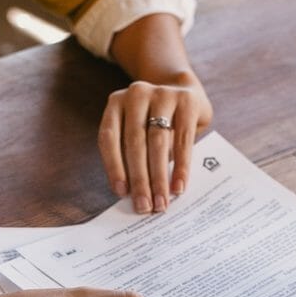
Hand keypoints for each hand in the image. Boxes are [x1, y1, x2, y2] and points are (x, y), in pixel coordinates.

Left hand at [98, 74, 212, 213]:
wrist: (186, 91)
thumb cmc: (156, 121)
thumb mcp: (139, 131)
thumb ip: (133, 154)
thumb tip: (132, 193)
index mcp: (116, 102)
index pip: (109, 138)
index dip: (113, 166)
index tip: (121, 193)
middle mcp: (136, 94)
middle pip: (134, 142)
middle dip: (139, 179)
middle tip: (144, 206)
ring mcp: (162, 94)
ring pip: (157, 141)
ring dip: (159, 176)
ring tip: (161, 202)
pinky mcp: (186, 100)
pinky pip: (183, 139)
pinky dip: (181, 166)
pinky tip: (179, 186)